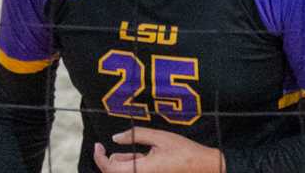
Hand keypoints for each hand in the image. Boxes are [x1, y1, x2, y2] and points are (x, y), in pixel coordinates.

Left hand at [93, 127, 225, 172]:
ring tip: (142, 151)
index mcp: (143, 170)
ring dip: (126, 163)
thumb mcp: (159, 137)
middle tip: (129, 145)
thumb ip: (135, 136)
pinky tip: (145, 156)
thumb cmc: (185, 151)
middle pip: (115, 172)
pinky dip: (134, 165)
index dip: (100, 158)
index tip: (98, 145)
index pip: (111, 169)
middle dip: (115, 159)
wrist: (206, 167)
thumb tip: (116, 138)